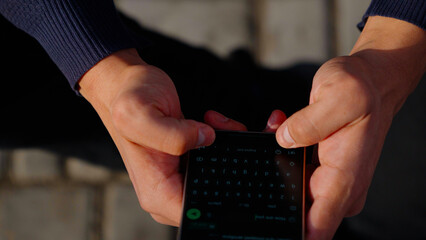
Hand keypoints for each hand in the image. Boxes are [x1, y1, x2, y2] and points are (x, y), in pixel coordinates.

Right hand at [78, 49, 286, 225]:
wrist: (125, 84)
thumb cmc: (127, 97)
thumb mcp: (138, 114)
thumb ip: (172, 135)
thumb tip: (207, 139)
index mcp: (156, 191)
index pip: (199, 214)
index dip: (225, 200)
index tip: (238, 168)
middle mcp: (169, 190)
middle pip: (216, 196)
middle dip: (235, 168)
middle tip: (239, 136)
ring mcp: (180, 176)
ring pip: (221, 177)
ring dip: (232, 149)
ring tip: (223, 124)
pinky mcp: (189, 161)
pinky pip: (218, 160)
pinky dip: (226, 140)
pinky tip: (217, 122)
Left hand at [274, 16, 425, 239]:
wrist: (371, 82)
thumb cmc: (362, 89)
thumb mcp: (340, 97)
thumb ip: (311, 123)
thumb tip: (284, 140)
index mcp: (344, 179)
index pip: (317, 228)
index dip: (290, 232)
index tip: (264, 224)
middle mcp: (336, 187)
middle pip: (293, 210)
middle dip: (265, 188)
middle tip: (251, 151)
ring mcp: (325, 180)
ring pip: (285, 190)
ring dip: (267, 166)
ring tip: (265, 130)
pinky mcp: (316, 169)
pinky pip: (287, 172)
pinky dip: (275, 154)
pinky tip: (273, 129)